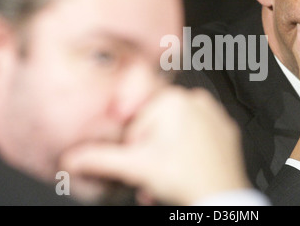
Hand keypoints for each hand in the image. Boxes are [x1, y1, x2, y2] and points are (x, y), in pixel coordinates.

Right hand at [60, 87, 249, 204]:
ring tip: (170, 175)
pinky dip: (188, 152)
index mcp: (173, 100)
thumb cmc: (186, 180)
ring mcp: (213, 114)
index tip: (144, 164)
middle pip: (157, 130)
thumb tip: (74, 158)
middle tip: (155, 174)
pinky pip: (197, 137)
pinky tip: (187, 167)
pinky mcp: (225, 129)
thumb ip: (101, 159)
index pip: (137, 125)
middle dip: (151, 156)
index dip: (134, 151)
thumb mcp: (137, 167)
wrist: (221, 199)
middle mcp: (196, 101)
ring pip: (176, 134)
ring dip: (167, 156)